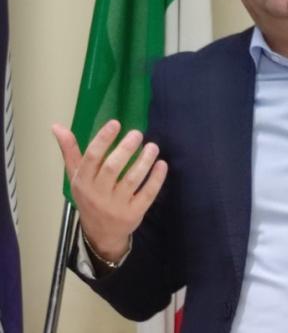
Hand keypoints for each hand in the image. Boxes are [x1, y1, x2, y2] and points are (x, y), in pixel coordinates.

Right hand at [52, 120, 167, 262]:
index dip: (103, 139)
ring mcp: (116, 205)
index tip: (116, 123)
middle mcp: (98, 194)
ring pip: (132, 180)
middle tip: (138, 133)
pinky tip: (162, 164)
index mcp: (82, 182)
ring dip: (144, 161)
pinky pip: (147, 194)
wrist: (100, 234)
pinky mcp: (134, 213)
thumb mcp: (76, 176)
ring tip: (152, 147)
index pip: (92, 158)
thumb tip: (57, 126)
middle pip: (112, 168)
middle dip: (126, 148)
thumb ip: (70, 151)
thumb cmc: (89, 197)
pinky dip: (156, 179)